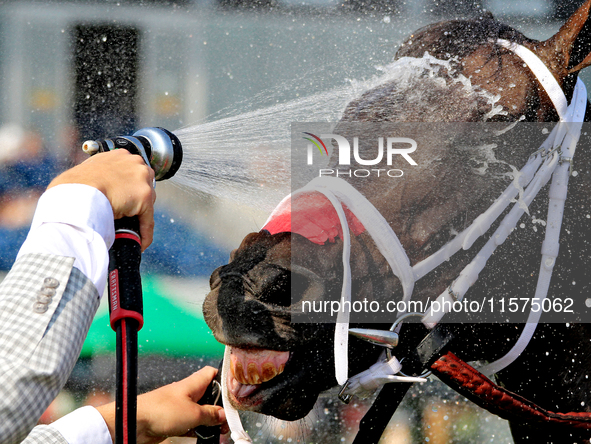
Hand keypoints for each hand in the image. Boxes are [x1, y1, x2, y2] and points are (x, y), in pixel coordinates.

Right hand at [48, 150, 155, 250]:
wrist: (76, 191)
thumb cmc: (74, 185)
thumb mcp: (89, 171)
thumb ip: (100, 174)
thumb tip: (96, 186)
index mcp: (120, 155)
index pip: (132, 173)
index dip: (128, 189)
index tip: (122, 200)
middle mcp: (135, 162)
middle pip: (143, 185)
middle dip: (136, 201)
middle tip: (124, 215)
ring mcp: (141, 179)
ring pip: (146, 203)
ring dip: (139, 217)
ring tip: (130, 229)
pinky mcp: (144, 197)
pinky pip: (148, 220)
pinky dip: (145, 232)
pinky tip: (141, 242)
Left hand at [96, 367, 227, 443]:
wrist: (135, 424)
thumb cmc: (161, 411)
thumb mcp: (193, 413)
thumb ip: (211, 414)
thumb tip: (223, 415)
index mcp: (193, 384)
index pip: (211, 374)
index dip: (223, 379)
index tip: (233, 392)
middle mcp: (187, 393)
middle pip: (209, 396)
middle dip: (218, 408)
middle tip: (226, 420)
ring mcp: (179, 407)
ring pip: (200, 412)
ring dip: (209, 421)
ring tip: (217, 431)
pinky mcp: (173, 420)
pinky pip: (190, 423)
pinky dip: (197, 429)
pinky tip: (202, 435)